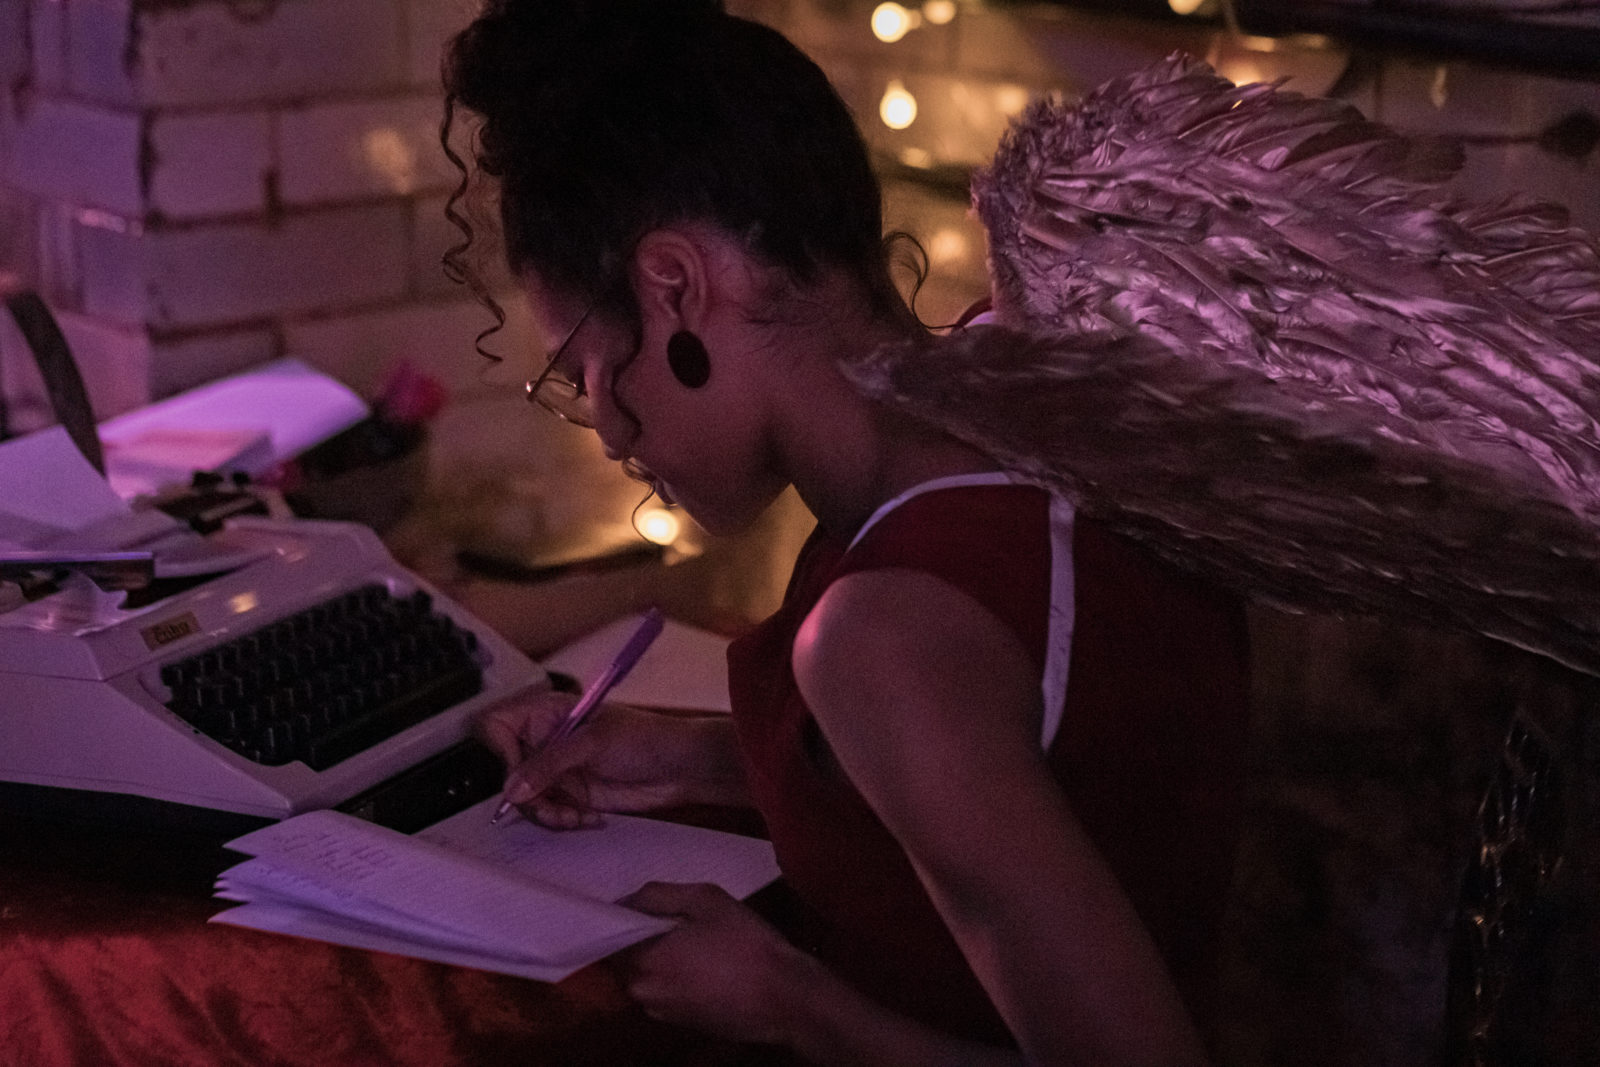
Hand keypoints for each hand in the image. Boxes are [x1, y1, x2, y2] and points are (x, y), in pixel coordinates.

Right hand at [476, 688, 702, 827]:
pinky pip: (550, 814)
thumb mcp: (594, 743)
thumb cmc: (643, 739)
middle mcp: (546, 742)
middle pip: (509, 772)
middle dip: (527, 796)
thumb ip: (550, 764)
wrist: (681, 768)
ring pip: (527, 799)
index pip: (498, 727)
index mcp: (546, 714)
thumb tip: (511, 790)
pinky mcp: (572, 796)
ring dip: (547, 814)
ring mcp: (558, 771)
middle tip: (552, 809)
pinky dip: (563, 821)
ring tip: (575, 818)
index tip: (518, 775)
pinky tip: (589, 819)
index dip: (501, 751)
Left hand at [619, 882, 818, 1046]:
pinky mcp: (681, 1024)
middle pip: (625, 957)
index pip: (609, 935)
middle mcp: (641, 991)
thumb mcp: (705, 899)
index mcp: (641, 960)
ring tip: (693, 941)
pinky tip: (704, 965)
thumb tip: (630, 900)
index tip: (641, 904)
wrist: (783, 998)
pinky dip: (675, 977)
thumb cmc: (743, 943)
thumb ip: (658, 895)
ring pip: (647, 975)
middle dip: (642, 937)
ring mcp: (661, 1012)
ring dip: (660, 958)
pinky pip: (666, 991)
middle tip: (672, 918)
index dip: (622, 916)